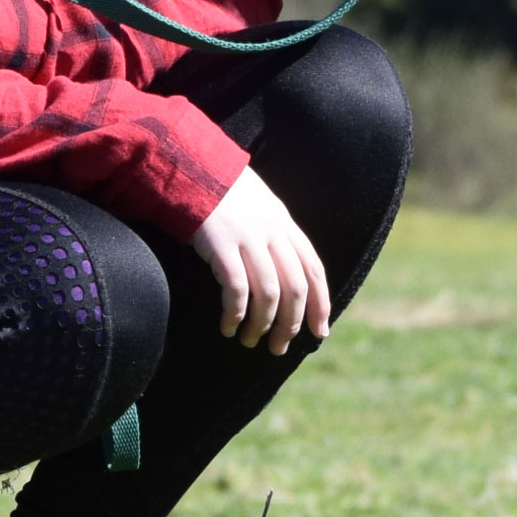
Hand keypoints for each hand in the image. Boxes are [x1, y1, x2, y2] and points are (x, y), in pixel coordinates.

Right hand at [189, 168, 332, 355]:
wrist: (195, 168)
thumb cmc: (227, 194)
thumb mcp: (263, 208)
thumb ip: (277, 236)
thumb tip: (290, 275)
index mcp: (285, 225)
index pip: (313, 269)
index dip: (321, 303)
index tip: (320, 332)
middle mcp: (272, 232)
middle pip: (294, 287)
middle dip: (291, 324)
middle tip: (279, 348)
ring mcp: (248, 238)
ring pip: (268, 293)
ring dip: (261, 325)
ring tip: (250, 341)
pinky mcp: (221, 245)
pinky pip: (236, 289)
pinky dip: (235, 314)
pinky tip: (228, 327)